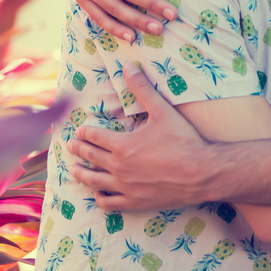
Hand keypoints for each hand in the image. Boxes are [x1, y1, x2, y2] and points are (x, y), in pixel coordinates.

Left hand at [67, 62, 213, 209]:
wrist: (201, 173)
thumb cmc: (182, 140)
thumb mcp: (162, 110)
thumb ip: (142, 88)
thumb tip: (128, 66)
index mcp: (122, 145)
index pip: (95, 137)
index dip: (85, 132)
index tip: (78, 130)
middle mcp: (119, 167)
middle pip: (91, 157)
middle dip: (79, 150)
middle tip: (70, 146)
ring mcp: (126, 187)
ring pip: (95, 181)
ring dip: (82, 174)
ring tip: (74, 170)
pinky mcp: (135, 202)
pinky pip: (110, 203)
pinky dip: (101, 198)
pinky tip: (98, 195)